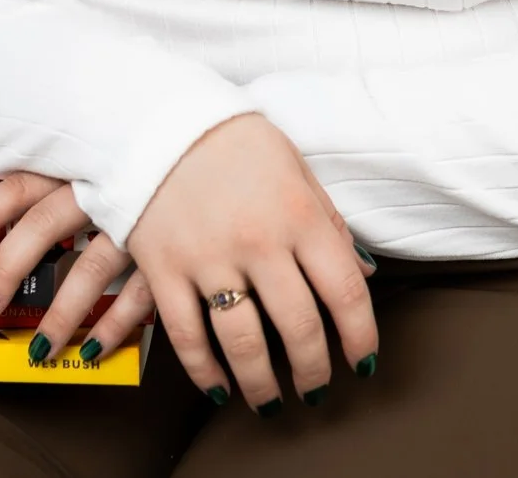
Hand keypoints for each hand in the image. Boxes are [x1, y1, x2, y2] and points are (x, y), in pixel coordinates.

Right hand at [121, 114, 376, 409]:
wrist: (154, 116)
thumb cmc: (232, 139)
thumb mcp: (293, 166)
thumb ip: (327, 221)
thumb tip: (362, 272)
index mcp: (298, 214)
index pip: (345, 292)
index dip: (361, 337)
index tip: (363, 362)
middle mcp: (257, 241)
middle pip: (298, 327)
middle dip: (313, 370)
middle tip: (316, 389)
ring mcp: (207, 257)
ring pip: (242, 342)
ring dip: (262, 383)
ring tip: (271, 401)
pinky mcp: (162, 267)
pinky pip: (185, 335)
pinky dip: (204, 371)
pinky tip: (219, 388)